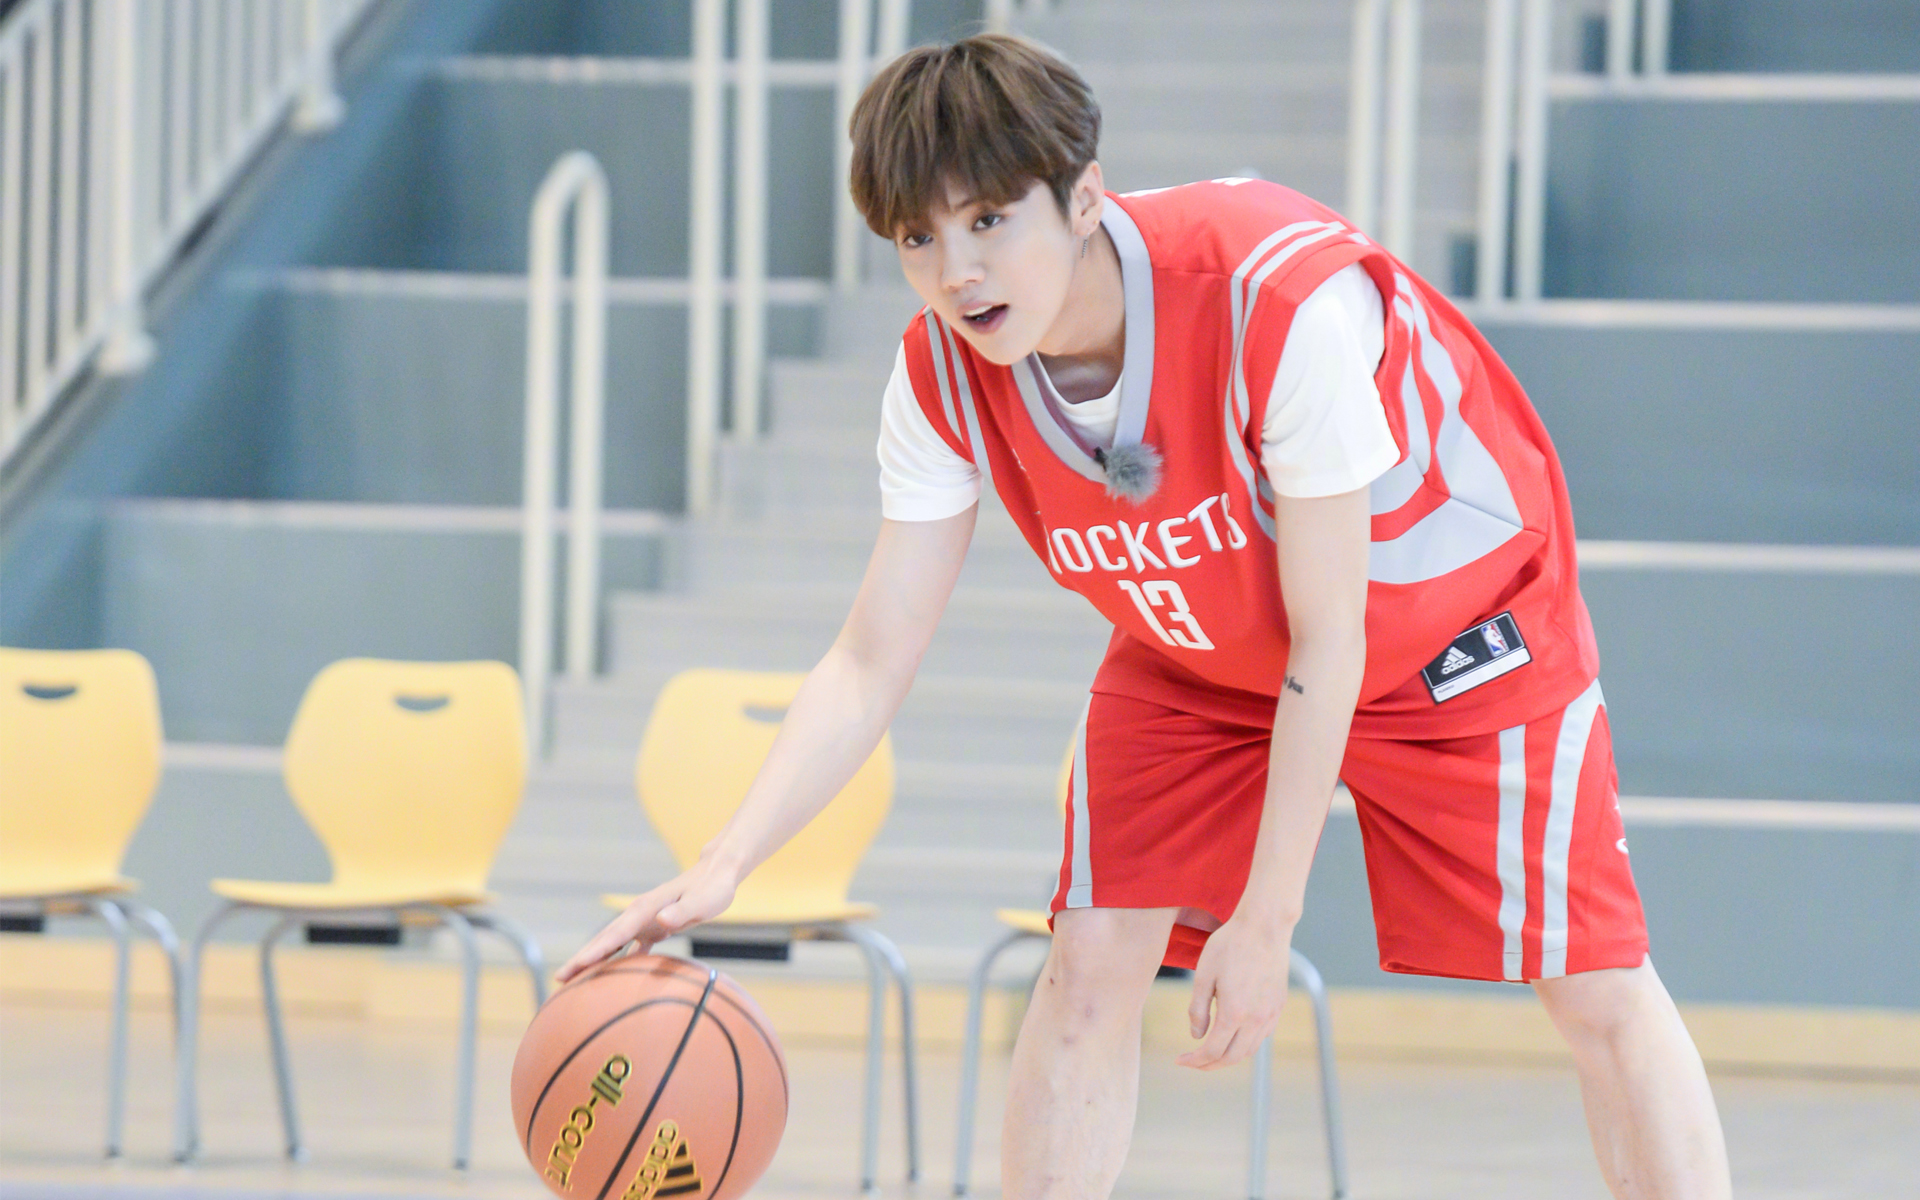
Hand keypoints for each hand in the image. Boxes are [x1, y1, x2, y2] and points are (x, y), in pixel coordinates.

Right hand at [555, 856, 740, 983]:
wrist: (717, 874)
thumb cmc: (713, 889)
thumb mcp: (702, 901)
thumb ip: (681, 911)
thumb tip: (661, 921)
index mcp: (646, 909)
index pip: (614, 934)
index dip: (594, 952)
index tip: (576, 967)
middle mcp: (639, 914)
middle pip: (605, 939)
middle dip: (583, 958)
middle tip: (560, 979)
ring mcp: (644, 920)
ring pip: (613, 943)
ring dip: (594, 960)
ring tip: (574, 979)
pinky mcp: (653, 927)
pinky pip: (629, 947)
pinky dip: (616, 960)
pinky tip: (609, 977)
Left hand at [1176, 910, 1292, 1069]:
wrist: (1264, 927)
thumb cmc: (1229, 945)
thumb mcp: (1203, 975)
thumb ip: (1198, 1009)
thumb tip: (1196, 1036)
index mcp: (1234, 1013)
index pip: (1212, 1051)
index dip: (1195, 1060)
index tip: (1180, 1060)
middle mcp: (1256, 1019)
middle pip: (1232, 1058)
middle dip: (1209, 1065)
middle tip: (1193, 1062)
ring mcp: (1270, 1014)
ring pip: (1249, 1050)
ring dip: (1228, 1057)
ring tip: (1210, 1053)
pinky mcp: (1278, 1006)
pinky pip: (1261, 1036)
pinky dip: (1244, 1044)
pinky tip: (1232, 1036)